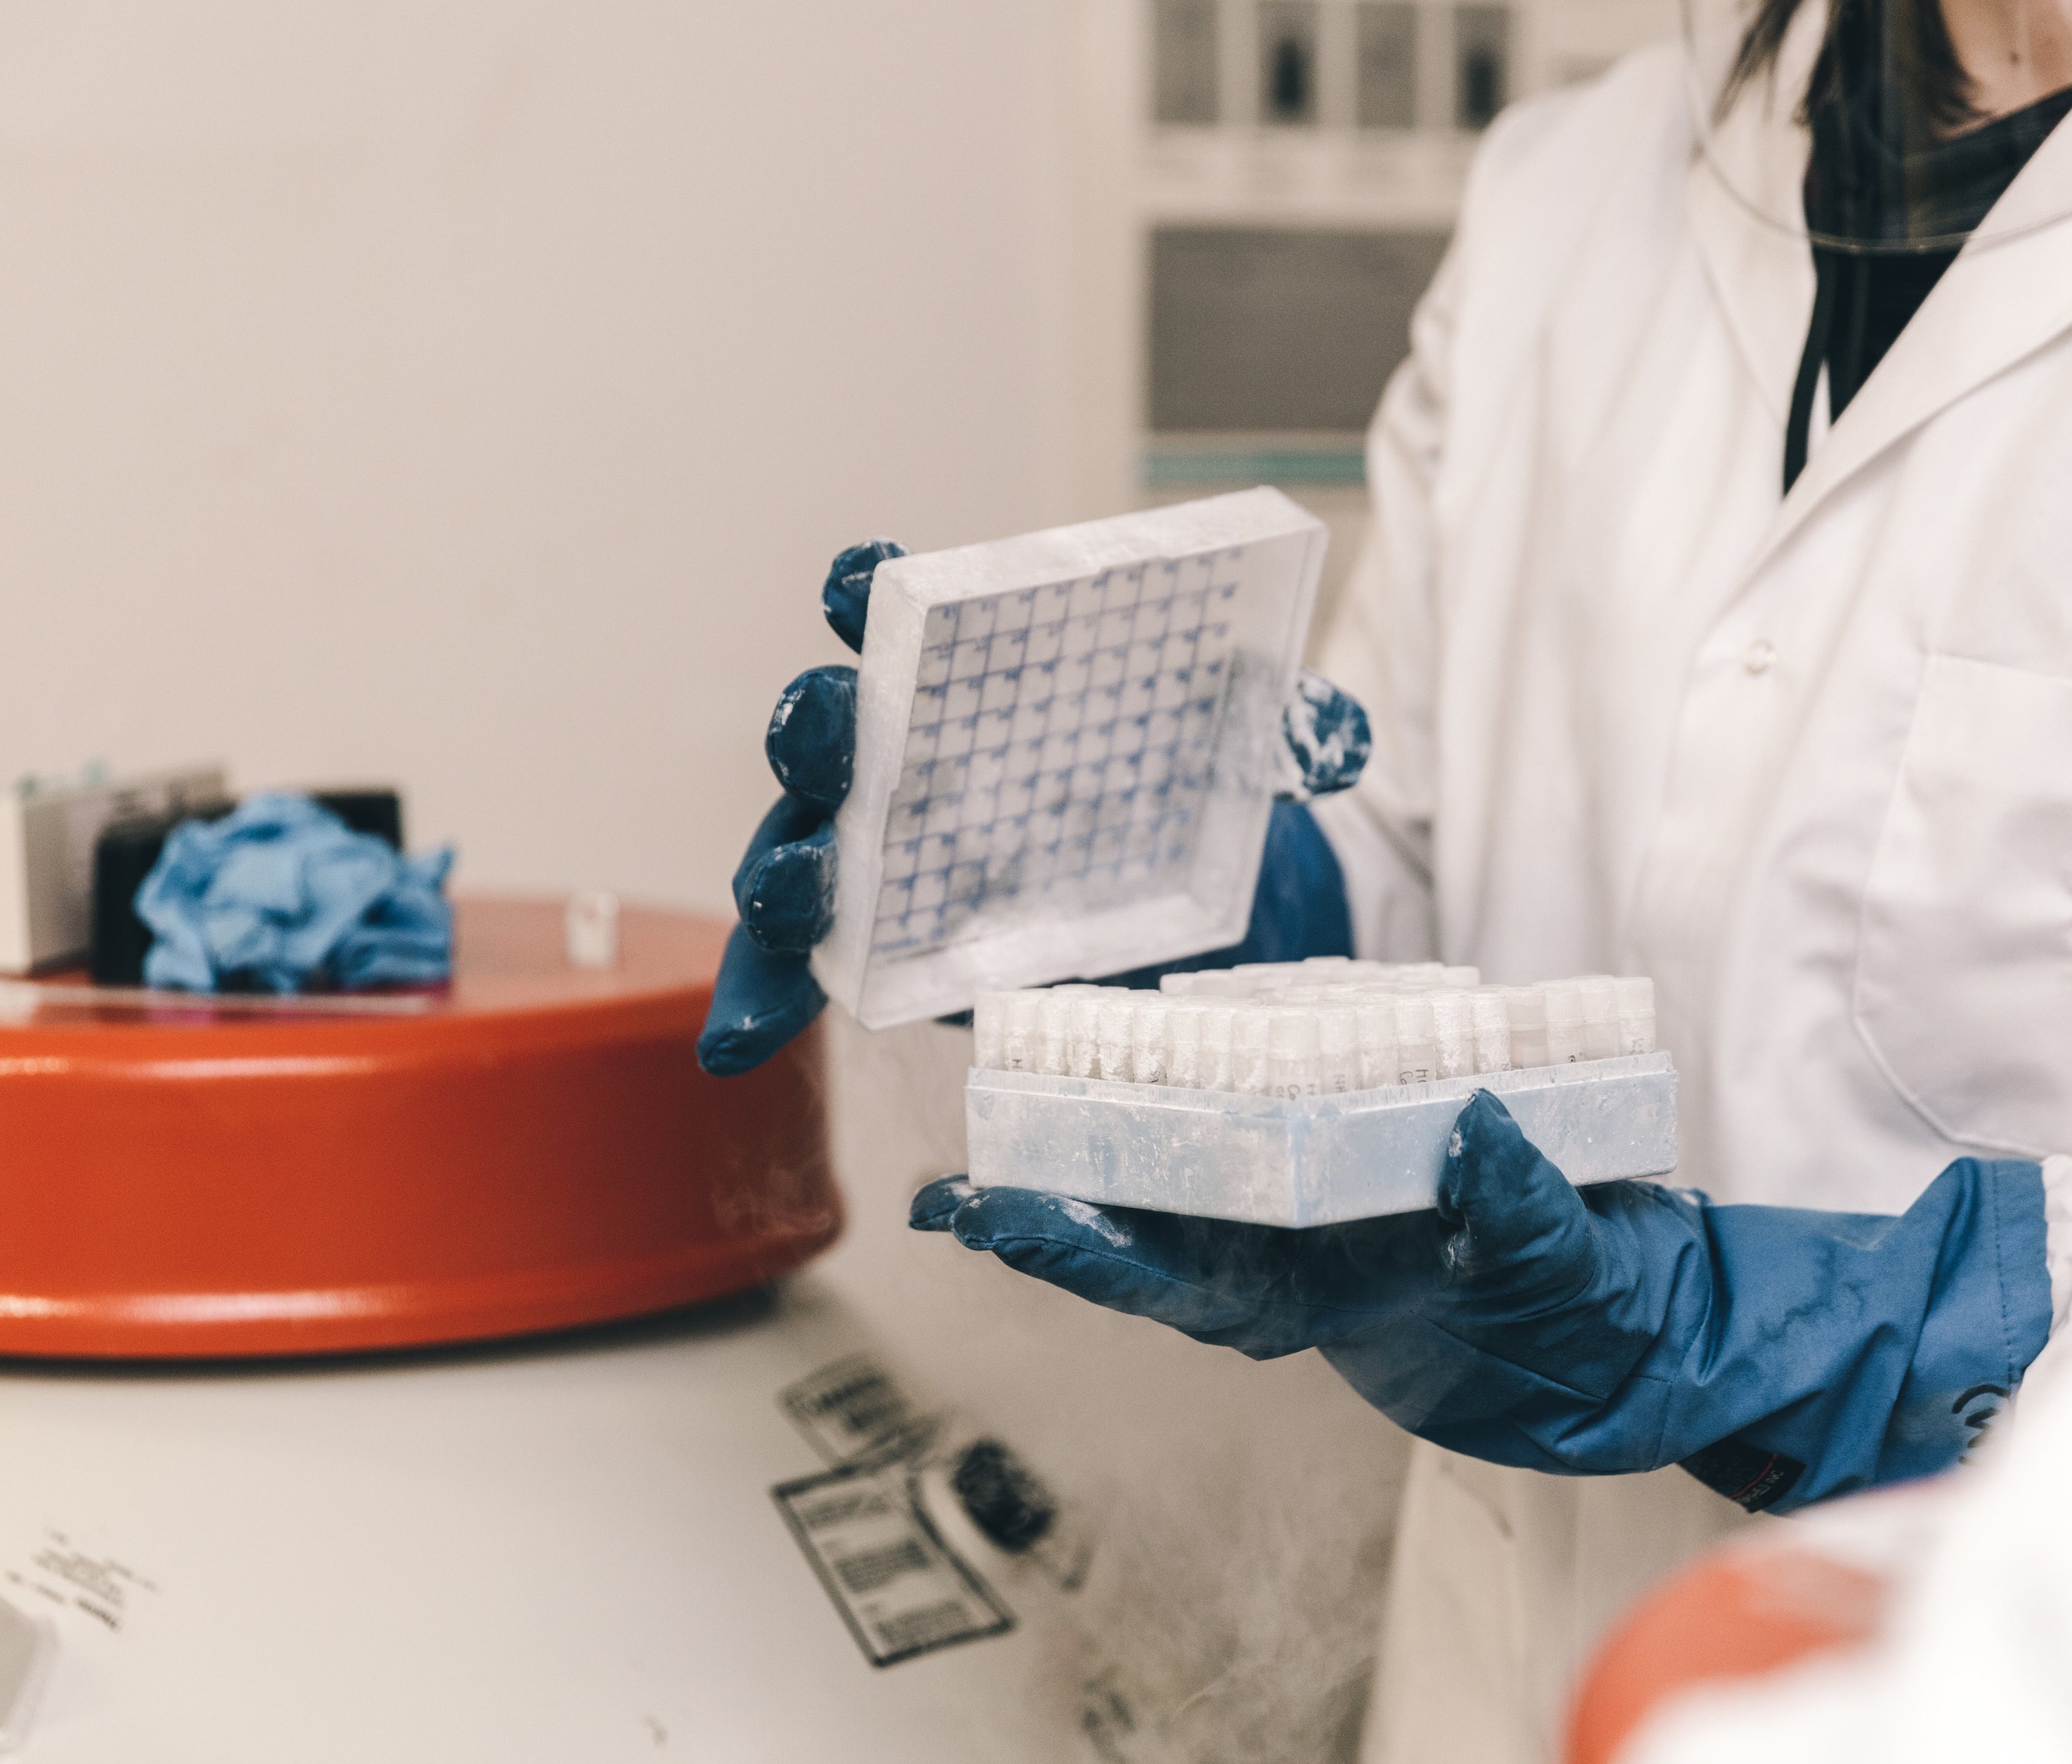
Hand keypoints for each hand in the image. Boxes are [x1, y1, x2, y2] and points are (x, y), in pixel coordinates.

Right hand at [697, 538, 1374, 1076]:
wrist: (1205, 918)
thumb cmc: (1192, 801)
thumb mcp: (1250, 762)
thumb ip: (1284, 731)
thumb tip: (1333, 737)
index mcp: (968, 678)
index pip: (904, 613)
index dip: (873, 590)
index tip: (864, 582)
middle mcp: (903, 759)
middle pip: (832, 732)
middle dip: (817, 728)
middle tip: (832, 741)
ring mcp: (882, 858)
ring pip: (795, 853)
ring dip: (778, 874)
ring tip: (793, 901)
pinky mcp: (879, 950)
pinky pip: (801, 972)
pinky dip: (761, 1001)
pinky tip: (737, 1048)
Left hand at [913, 1093, 2050, 1513]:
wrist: (1611, 1319)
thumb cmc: (1575, 1318)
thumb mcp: (1560, 1270)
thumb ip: (1519, 1211)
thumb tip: (1471, 1132)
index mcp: (1313, 1299)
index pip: (1170, 1284)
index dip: (1075, 1249)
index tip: (987, 1213)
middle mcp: (1279, 1256)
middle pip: (1133, 1225)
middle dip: (1038, 1187)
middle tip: (940, 1148)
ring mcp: (1293, 1207)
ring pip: (1166, 1167)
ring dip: (1090, 1117)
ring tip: (1000, 1053)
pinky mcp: (1321, 1152)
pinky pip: (1227, 1116)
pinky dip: (1172, 1073)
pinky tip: (1129, 1016)